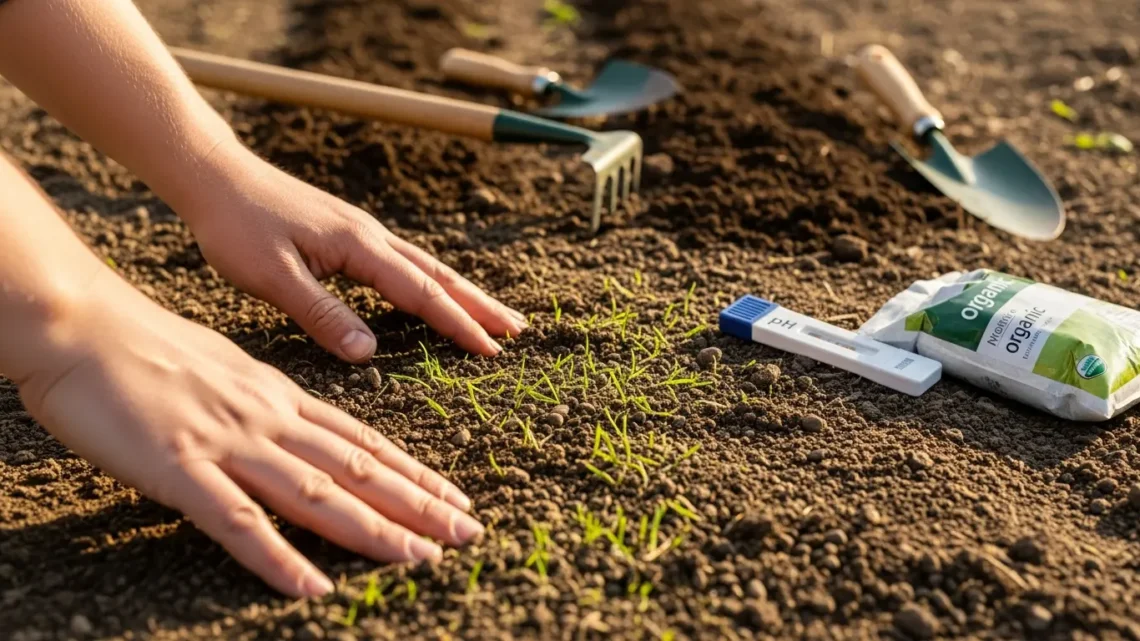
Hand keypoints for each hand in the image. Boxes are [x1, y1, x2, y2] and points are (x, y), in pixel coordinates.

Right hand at [17, 271, 482, 596]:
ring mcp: (228, 443)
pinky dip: (277, 558)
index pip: (363, 440)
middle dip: (419, 504)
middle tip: (469, 531)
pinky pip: (236, 522)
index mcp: (279, 396)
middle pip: (358, 468)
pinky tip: (313, 588)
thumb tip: (292, 428)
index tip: (455, 497)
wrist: (82, 325)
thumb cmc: (146, 346)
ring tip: (422, 558)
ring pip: (317, 493)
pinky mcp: (180, 468)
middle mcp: (268, 419)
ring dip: (374, 530)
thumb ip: (264, 403)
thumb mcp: (227, 369)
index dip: (414, 473)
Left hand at [179, 139, 525, 362]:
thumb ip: (323, 314)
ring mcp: (361, 232)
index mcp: (359, 247)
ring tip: (492, 315)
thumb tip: (370, 353)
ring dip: (462, 292)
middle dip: (480, 305)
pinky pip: (405, 261)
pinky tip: (433, 292)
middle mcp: (370, 236)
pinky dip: (432, 281)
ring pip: (426, 266)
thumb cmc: (236, 226)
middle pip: (439, 275)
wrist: (214, 175)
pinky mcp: (348, 233)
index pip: (420, 293)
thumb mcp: (272, 277)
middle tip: (517, 330)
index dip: (458, 324)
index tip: (491, 350)